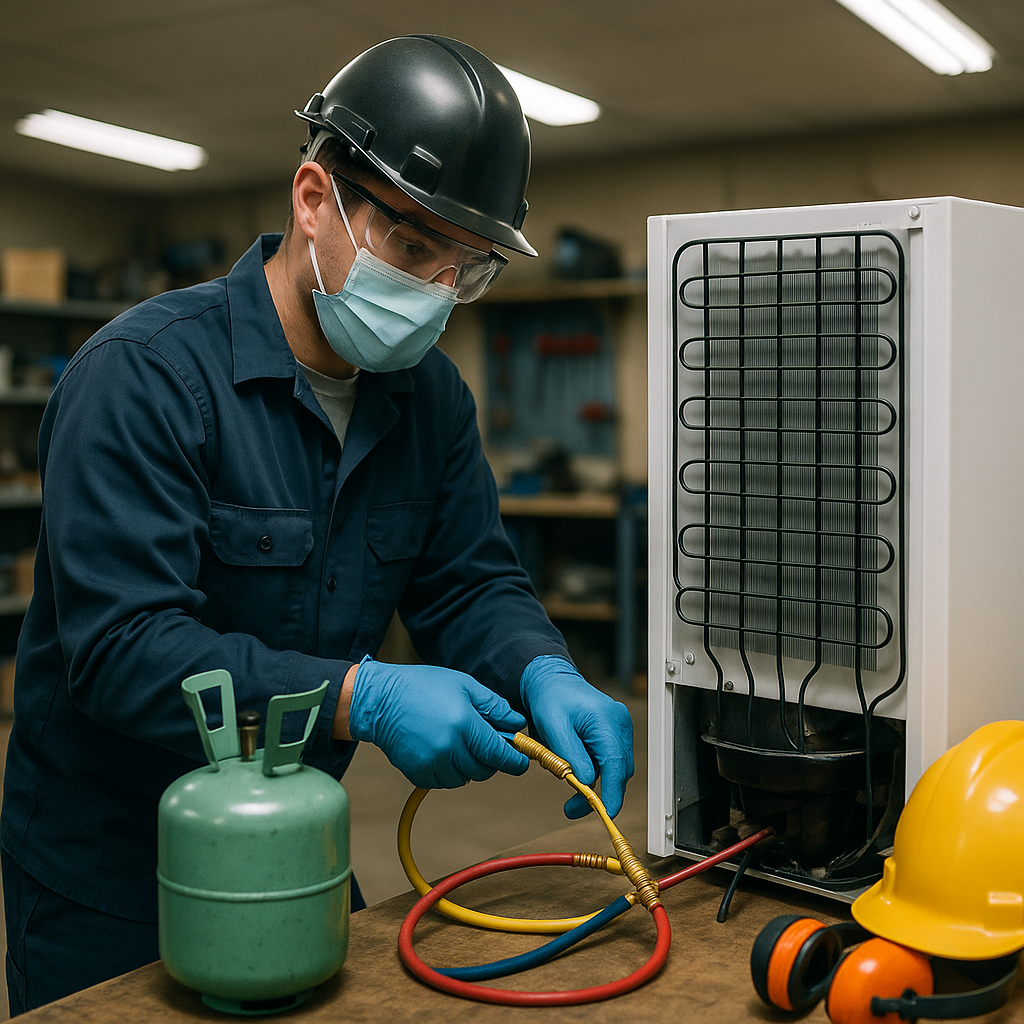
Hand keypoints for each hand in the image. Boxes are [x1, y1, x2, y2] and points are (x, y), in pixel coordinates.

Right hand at [348, 658, 528, 788]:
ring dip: (468, 765)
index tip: (521, 762)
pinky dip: (448, 770)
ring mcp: (431, 763)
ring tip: (456, 741)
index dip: (514, 761)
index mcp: (463, 723)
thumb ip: (494, 706)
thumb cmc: (423, 687)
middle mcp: (448, 747)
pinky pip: (444, 782)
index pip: (498, 754)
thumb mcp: (464, 685)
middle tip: (482, 741)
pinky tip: (440, 749)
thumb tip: (517, 724)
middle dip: (489, 759)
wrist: (380, 700)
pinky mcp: (418, 773)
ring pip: (465, 778)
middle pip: (484, 770)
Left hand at [520, 655, 634, 818]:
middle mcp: (619, 724)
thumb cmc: (550, 698)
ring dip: (595, 781)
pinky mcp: (614, 733)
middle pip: (619, 770)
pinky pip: (609, 759)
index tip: (605, 813)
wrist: (550, 680)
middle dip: (598, 792)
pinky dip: (595, 769)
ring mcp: (619, 728)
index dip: (613, 793)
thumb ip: (571, 756)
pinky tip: (575, 766)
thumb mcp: (553, 727)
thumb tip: (587, 782)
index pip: (616, 764)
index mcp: (606, 719)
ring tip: (566, 779)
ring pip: (615, 768)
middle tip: (571, 807)